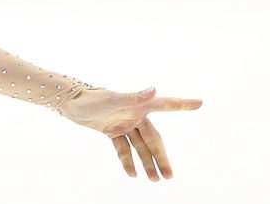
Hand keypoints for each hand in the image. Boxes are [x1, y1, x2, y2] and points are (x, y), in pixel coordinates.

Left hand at [58, 84, 201, 180]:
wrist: (69, 103)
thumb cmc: (91, 99)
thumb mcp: (112, 100)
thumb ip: (133, 97)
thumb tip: (154, 89)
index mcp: (138, 104)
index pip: (165, 104)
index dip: (182, 104)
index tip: (200, 103)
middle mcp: (134, 113)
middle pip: (153, 138)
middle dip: (161, 157)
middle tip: (169, 176)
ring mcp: (124, 123)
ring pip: (140, 146)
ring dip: (147, 162)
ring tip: (155, 180)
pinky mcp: (112, 130)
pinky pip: (124, 148)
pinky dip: (128, 160)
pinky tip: (132, 174)